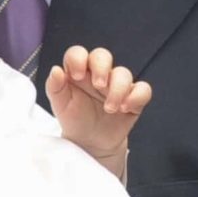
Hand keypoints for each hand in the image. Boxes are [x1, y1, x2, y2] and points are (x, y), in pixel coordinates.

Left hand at [45, 45, 150, 166]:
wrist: (91, 143)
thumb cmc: (75, 120)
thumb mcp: (60, 106)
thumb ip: (55, 87)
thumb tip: (56, 70)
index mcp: (78, 72)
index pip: (78, 53)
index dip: (78, 58)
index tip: (76, 75)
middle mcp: (98, 74)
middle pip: (103, 55)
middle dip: (101, 67)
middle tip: (98, 85)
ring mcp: (117, 85)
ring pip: (124, 73)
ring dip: (118, 89)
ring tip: (109, 109)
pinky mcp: (133, 98)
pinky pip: (143, 89)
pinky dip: (136, 96)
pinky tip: (125, 108)